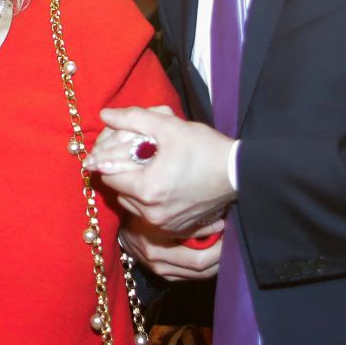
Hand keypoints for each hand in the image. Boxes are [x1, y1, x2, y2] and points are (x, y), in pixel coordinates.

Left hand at [88, 106, 236, 236]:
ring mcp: (165, 225)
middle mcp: (152, 213)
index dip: (109, 160)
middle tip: (137, 159)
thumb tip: (105, 115)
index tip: (121, 150)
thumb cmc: (205, 148)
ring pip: (132, 205)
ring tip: (151, 171)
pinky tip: (164, 186)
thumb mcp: (169, 126)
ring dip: (135, 190)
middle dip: (123, 174)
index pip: (108, 176)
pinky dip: (150, 203)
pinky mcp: (176, 229)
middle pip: (119, 192)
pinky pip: (149, 216)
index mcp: (147, 190)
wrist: (240, 173)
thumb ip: (133, 118)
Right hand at [120, 217, 223, 280]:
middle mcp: (158, 262)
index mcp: (156, 245)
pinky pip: (192, 276)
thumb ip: (181, 217)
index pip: (195, 252)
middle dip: (220, 253)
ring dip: (216, 262)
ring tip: (225, 246)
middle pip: (200, 265)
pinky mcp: (165, 276)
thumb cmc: (142, 217)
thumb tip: (214, 215)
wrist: (122, 233)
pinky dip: (206, 268)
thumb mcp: (156, 213)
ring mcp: (161, 271)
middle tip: (230, 238)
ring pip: (199, 274)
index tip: (224, 224)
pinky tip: (213, 257)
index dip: (215, 240)